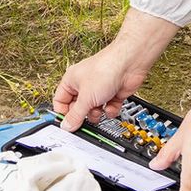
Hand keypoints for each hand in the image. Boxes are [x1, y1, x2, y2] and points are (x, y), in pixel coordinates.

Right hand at [53, 9, 180, 128]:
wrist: (130, 64)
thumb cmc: (105, 70)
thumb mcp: (86, 98)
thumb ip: (75, 115)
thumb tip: (67, 126)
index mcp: (72, 80)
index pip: (60, 100)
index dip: (63, 113)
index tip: (68, 125)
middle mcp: (85, 84)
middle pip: (78, 108)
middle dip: (82, 115)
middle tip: (84, 121)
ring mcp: (99, 89)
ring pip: (93, 110)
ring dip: (97, 114)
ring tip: (99, 111)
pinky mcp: (113, 93)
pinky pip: (108, 108)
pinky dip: (110, 110)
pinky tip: (112, 106)